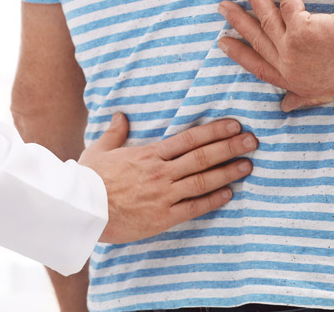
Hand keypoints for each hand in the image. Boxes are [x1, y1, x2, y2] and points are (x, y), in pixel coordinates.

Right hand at [77, 113, 255, 243]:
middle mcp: (161, 172)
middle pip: (203, 156)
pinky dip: (213, 200)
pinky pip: (193, 208)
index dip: (215, 130)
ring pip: (203, 180)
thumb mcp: (99, 150)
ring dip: (228, 172)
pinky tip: (229, 194)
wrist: (80, 211)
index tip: (235, 124)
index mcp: (149, 153)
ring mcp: (164, 195)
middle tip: (253, 141)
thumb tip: (120, 116)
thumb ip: (115, 133)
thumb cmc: (88, 180)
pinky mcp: (162, 218)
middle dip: (231, 147)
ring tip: (248, 165)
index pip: (190, 138)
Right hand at [216, 0, 333, 111]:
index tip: (225, 43)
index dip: (241, 56)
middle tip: (223, 7)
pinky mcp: (301, 28)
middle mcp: (288, 66)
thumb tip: (287, 106)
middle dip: (237, 22)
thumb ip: (308, 98)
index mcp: (294, 81)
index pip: (259, 68)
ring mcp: (292, 48)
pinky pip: (287, 1)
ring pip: (265, 18)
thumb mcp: (333, 93)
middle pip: (256, 40)